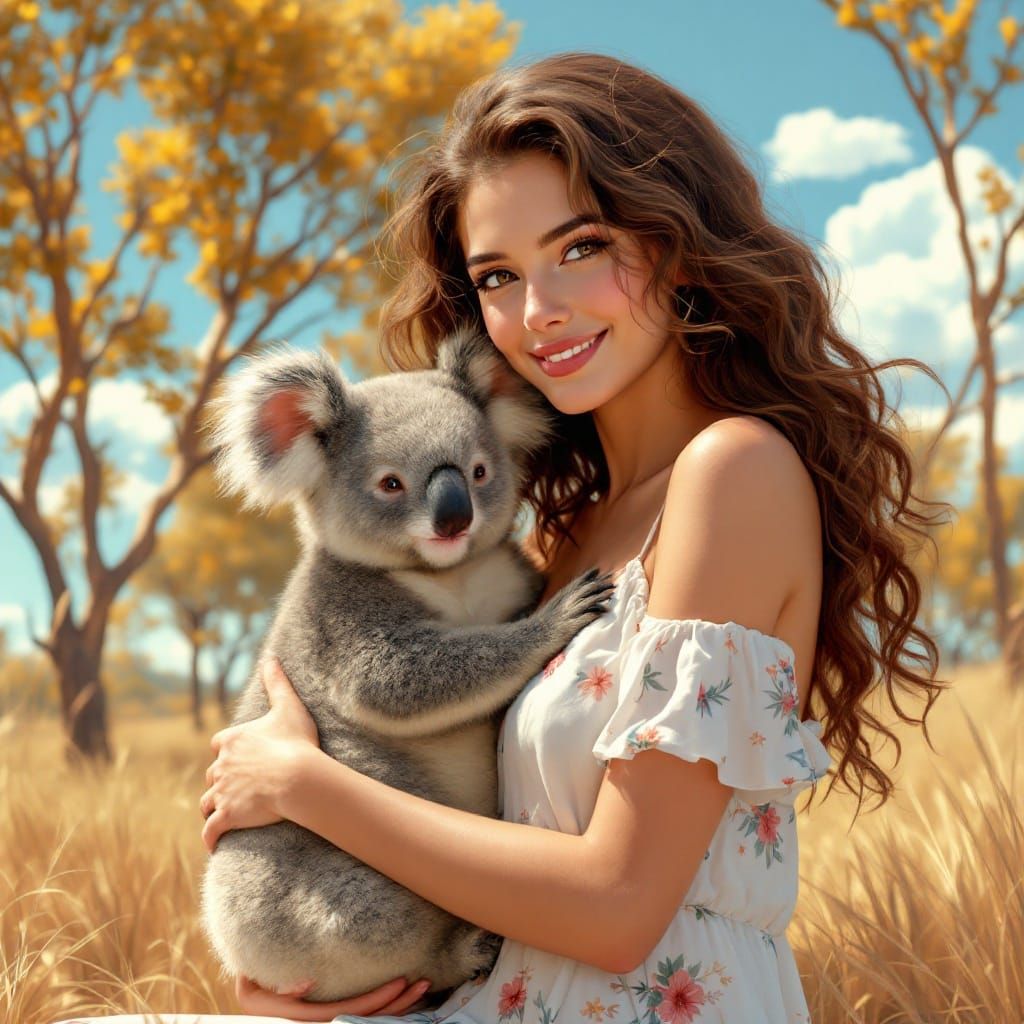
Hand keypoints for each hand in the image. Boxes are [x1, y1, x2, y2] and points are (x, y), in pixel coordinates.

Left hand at [201, 657, 320, 852]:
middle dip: (219, 780)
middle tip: (232, 788)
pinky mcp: (227, 815)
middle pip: (212, 774)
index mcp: (232, 740)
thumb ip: (277, 682)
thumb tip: (271, 656)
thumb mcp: (288, 706)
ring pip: (207, 802)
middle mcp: (221, 766)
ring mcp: (222, 792)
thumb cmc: (295, 742)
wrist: (297, 777)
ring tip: (219, 814)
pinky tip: (212, 845)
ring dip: (212, 807)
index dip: (225, 751)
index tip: (233, 756)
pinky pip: (211, 830)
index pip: (218, 745)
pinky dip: (210, 838)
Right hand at [235, 973, 433, 1020]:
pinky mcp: (333, 1017)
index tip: (401, 981)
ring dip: (399, 1006)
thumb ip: (280, 991)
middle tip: (425, 981)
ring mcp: (329, 1023)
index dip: (378, 1000)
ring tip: (424, 986)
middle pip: (368, 1019)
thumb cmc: (252, 989)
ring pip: (371, 1019)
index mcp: (308, 1019)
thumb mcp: (254, 993)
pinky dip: (387, 1007)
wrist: (248, 997)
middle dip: (399, 1003)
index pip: (351, 1012)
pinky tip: (406, 996)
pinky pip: (365, 1015)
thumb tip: (310, 982)